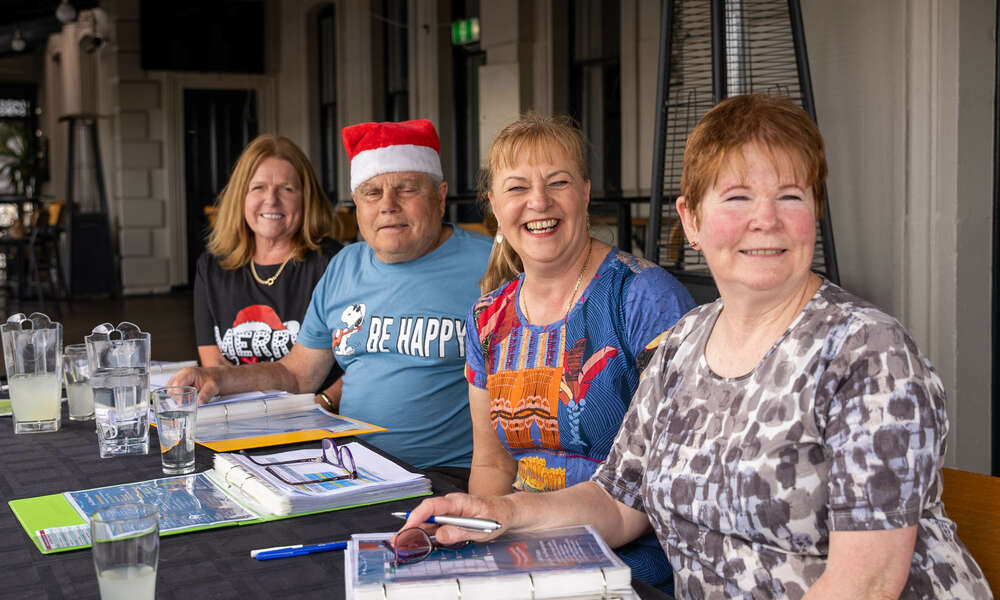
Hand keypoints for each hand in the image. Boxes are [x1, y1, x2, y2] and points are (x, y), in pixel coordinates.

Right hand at [168, 367, 219, 402]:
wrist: (217, 376)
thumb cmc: (214, 378)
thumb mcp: (213, 387)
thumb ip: (205, 395)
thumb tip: (198, 402)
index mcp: (188, 373)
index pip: (177, 385)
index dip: (179, 395)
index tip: (184, 403)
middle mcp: (180, 374)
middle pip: (171, 389)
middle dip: (178, 398)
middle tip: (188, 402)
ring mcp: (178, 378)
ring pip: (170, 391)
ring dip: (178, 398)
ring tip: (189, 399)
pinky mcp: (178, 383)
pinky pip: (173, 392)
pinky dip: (178, 397)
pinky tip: (187, 398)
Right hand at [399, 493, 513, 545]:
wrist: (506, 511)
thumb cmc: (496, 516)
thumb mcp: (481, 528)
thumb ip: (459, 532)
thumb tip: (440, 535)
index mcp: (459, 502)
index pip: (433, 506)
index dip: (418, 516)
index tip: (408, 527)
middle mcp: (451, 504)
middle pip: (426, 513)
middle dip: (410, 526)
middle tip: (398, 540)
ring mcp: (450, 510)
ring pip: (428, 519)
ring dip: (415, 530)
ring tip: (402, 542)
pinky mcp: (450, 517)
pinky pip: (434, 523)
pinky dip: (424, 531)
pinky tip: (416, 540)